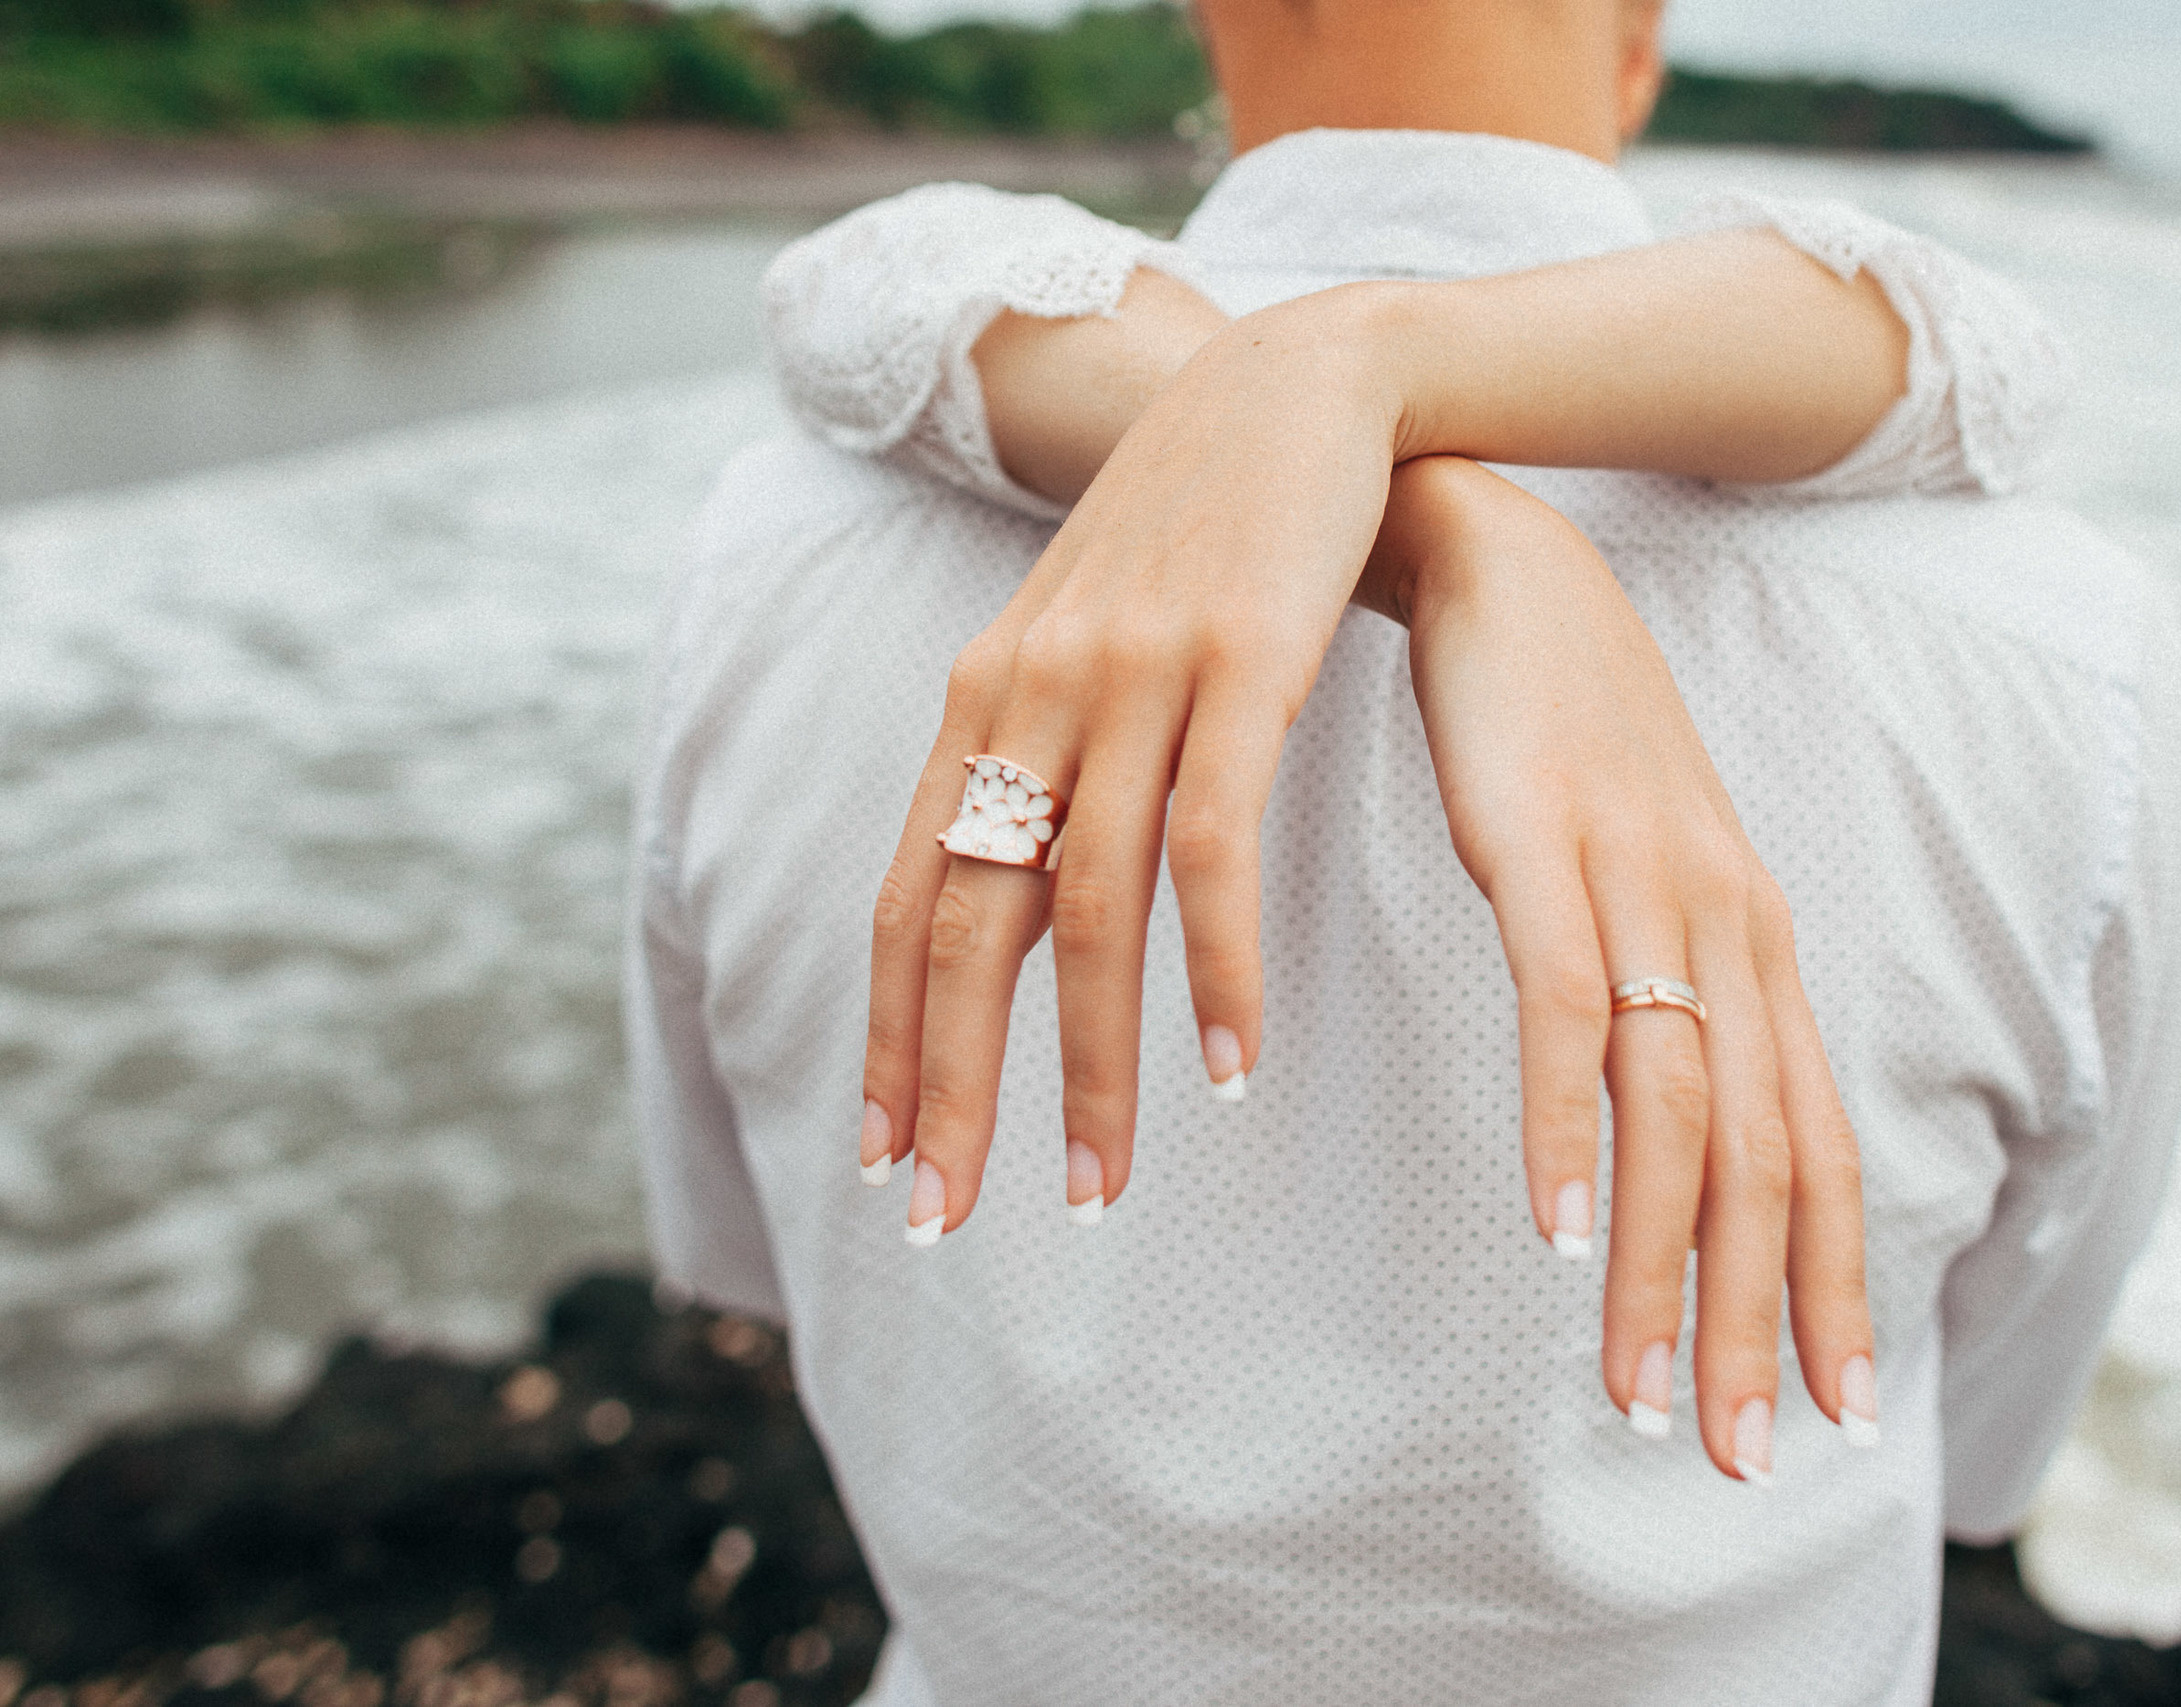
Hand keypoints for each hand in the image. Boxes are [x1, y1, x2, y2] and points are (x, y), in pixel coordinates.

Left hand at [860, 308, 1406, 1237]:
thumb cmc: (1191, 536)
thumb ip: (1044, 764)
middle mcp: (1033, 695)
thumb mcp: (1086, 644)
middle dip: (950, 1088)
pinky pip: (1212, 843)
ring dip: (1091, 1066)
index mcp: (984, 700)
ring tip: (1103, 1186)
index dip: (890, 1036)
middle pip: (970, 924)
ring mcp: (1132, 677)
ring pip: (1088, 907)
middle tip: (944, 1222)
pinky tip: (1228, 1064)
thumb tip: (1020, 903)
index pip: (909, 898)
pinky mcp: (1239, 663)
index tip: (885, 1157)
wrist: (1292, 388)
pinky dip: (1215, 965)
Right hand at [1379, 456, 1877, 1477]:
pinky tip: (1555, 1227)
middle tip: (1738, 1455)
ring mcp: (1643, 885)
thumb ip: (1660, 976)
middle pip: (1767, 1156)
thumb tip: (1657, 1101)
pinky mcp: (1544, 847)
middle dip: (1757, 1318)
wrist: (1500, 560)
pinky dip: (1571, 1127)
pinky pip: (1571, 1009)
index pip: (1815, 1142)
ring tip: (1634, 1390)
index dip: (1825, 1282)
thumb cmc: (1561, 728)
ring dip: (1661, 1263)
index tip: (1827, 1408)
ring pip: (1682, 1109)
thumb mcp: (1636, 865)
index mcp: (1752, 939)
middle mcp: (1726, 924)